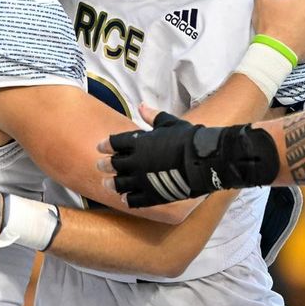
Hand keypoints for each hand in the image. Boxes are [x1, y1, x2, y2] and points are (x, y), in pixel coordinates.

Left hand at [97, 105, 280, 207]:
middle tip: (100, 166)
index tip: (100, 147)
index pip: (115, 143)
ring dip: (112, 183)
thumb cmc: (188, 138)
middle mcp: (136, 161)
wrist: (204, 159)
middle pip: (113, 164)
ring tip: (107, 184)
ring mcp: (142, 180)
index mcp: (139, 142)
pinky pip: (134, 200)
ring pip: (120, 183)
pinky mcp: (152, 195)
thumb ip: (152, 116)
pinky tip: (124, 199)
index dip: (106, 145)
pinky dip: (127, 199)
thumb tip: (141, 105)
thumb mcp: (169, 123)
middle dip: (105, 165)